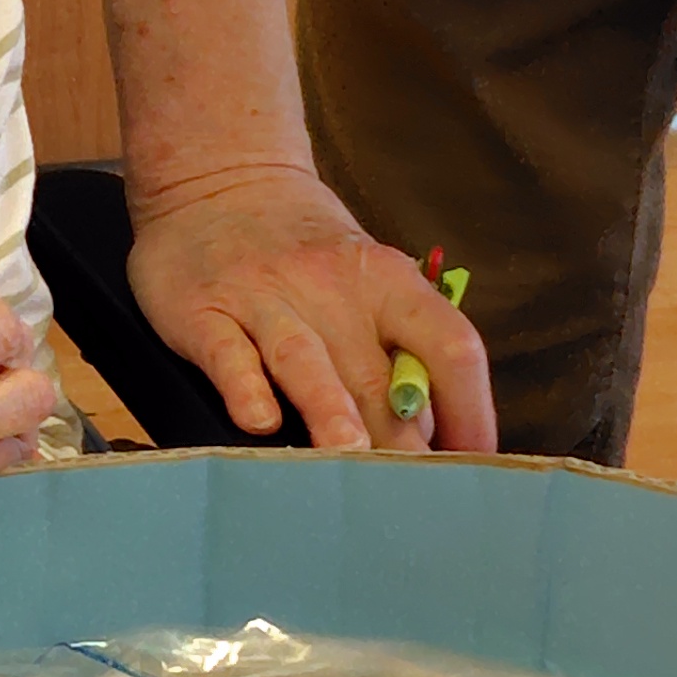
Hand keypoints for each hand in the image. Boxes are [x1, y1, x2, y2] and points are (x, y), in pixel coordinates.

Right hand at [123, 166, 494, 455]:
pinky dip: (246, 388)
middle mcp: (329, 289)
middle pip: (376, 374)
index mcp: (386, 281)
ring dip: (329, 412)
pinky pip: (229, 355)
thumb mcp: (364, 275)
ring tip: (348, 458)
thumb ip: (394, 345)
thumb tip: (432, 434)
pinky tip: (259, 422)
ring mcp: (263, 298)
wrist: (216, 179)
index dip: (471, 409)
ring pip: (304, 361)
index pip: (449, 345)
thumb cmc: (303, 247)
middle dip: (398, 443)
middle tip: (410, 498)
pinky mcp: (201, 311)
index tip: (475, 465)